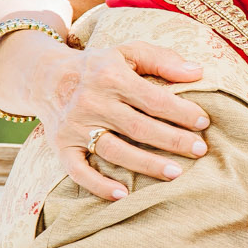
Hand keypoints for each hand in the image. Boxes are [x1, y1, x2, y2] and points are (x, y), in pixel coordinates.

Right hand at [32, 41, 210, 201]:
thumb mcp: (127, 52)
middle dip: (172, 141)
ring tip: (176, 174)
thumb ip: (162, 60)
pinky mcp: (62, 146)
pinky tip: (123, 195)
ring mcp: (75, 126)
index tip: (203, 123)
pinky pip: (78, 171)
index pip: (153, 99)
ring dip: (146, 165)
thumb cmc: (97, 66)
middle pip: (139, 128)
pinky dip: (98, 185)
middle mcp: (92, 102)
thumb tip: (198, 72)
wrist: (44, 76)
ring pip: (115, 151)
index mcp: (111, 76)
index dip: (181, 112)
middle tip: (200, 150)